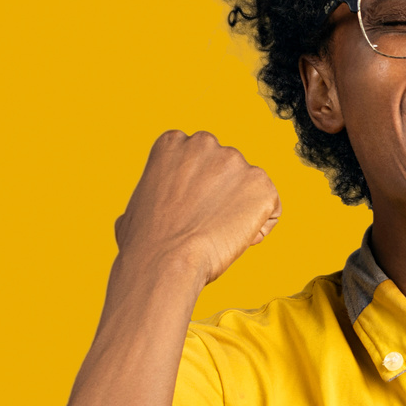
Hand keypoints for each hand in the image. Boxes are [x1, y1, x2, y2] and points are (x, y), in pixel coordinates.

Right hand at [113, 130, 280, 286]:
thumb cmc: (144, 245)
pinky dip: (259, 228)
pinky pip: (270, 209)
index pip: (199, 162)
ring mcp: (236, 162)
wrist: (164, 262)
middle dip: (222, 196)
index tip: (187, 212)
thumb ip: (153, 197)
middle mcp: (205, 143)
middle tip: (204, 225)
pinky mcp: (261, 185)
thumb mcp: (135, 207)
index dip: (197, 192)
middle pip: (227, 171)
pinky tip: (234, 240)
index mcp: (172, 143)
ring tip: (217, 235)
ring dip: (241, 211)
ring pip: (250, 189)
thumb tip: (142, 216)